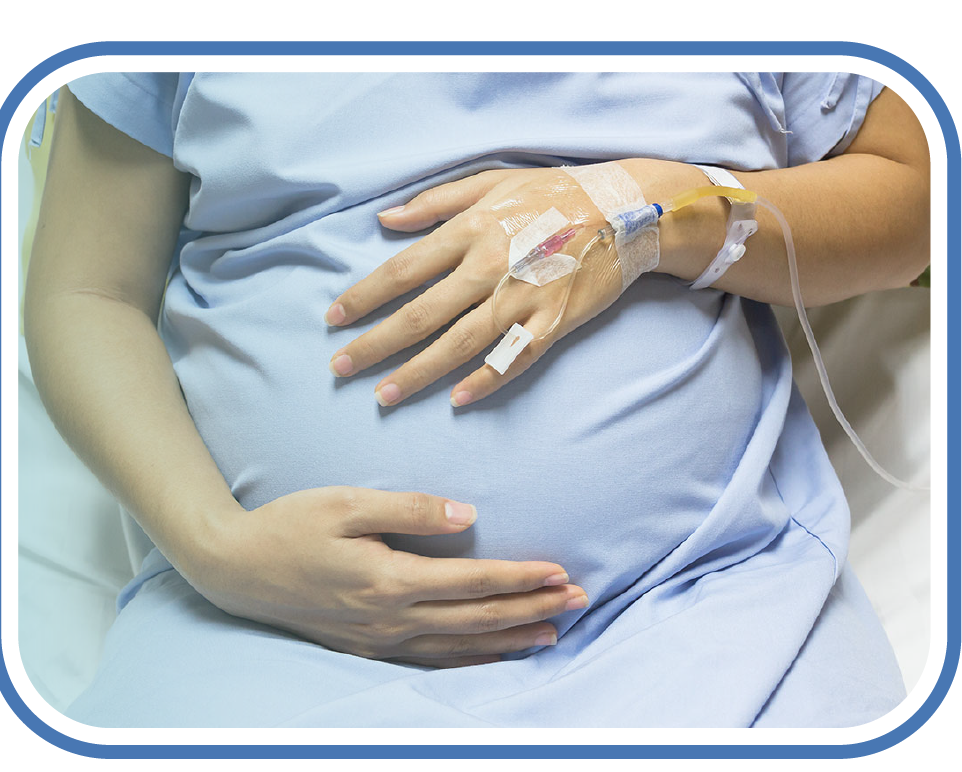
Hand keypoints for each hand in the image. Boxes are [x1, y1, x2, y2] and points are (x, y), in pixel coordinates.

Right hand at [191, 486, 586, 666]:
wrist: (236, 569)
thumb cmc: (290, 526)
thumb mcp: (346, 503)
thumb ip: (411, 509)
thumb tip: (469, 517)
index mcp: (389, 579)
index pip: (472, 582)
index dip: (520, 578)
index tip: (560, 573)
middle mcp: (390, 618)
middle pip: (477, 618)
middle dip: (532, 610)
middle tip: (578, 601)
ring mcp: (378, 640)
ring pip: (460, 647)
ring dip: (510, 640)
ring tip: (552, 634)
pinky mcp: (367, 648)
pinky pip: (432, 661)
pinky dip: (470, 661)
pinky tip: (492, 656)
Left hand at [324, 167, 622, 406]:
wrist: (627, 210)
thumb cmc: (555, 193)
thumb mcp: (492, 182)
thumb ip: (436, 202)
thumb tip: (385, 219)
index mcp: (470, 230)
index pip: (402, 270)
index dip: (364, 297)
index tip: (333, 319)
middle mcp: (489, 266)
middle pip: (420, 314)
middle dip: (375, 344)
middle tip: (341, 367)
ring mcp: (522, 298)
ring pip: (459, 343)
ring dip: (418, 373)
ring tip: (384, 395)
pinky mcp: (553, 322)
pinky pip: (513, 358)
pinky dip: (486, 380)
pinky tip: (458, 400)